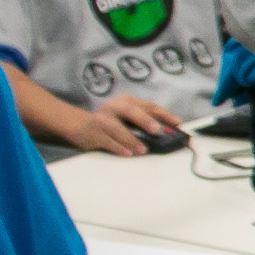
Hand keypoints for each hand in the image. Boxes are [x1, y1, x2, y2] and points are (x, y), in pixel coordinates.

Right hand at [64, 93, 179, 156]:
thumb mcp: (126, 118)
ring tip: (143, 149)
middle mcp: (113, 107)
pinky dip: (118, 147)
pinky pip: (106, 140)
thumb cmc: (109, 122)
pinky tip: (127, 153)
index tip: (176, 122)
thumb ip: (143, 123)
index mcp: (125, 101)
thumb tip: (166, 134)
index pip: (147, 106)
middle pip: (131, 111)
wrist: (77, 125)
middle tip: (158, 131)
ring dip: (131, 139)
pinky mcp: (93, 133)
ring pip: (117, 128)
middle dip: (145, 120)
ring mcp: (102, 119)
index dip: (163, 114)